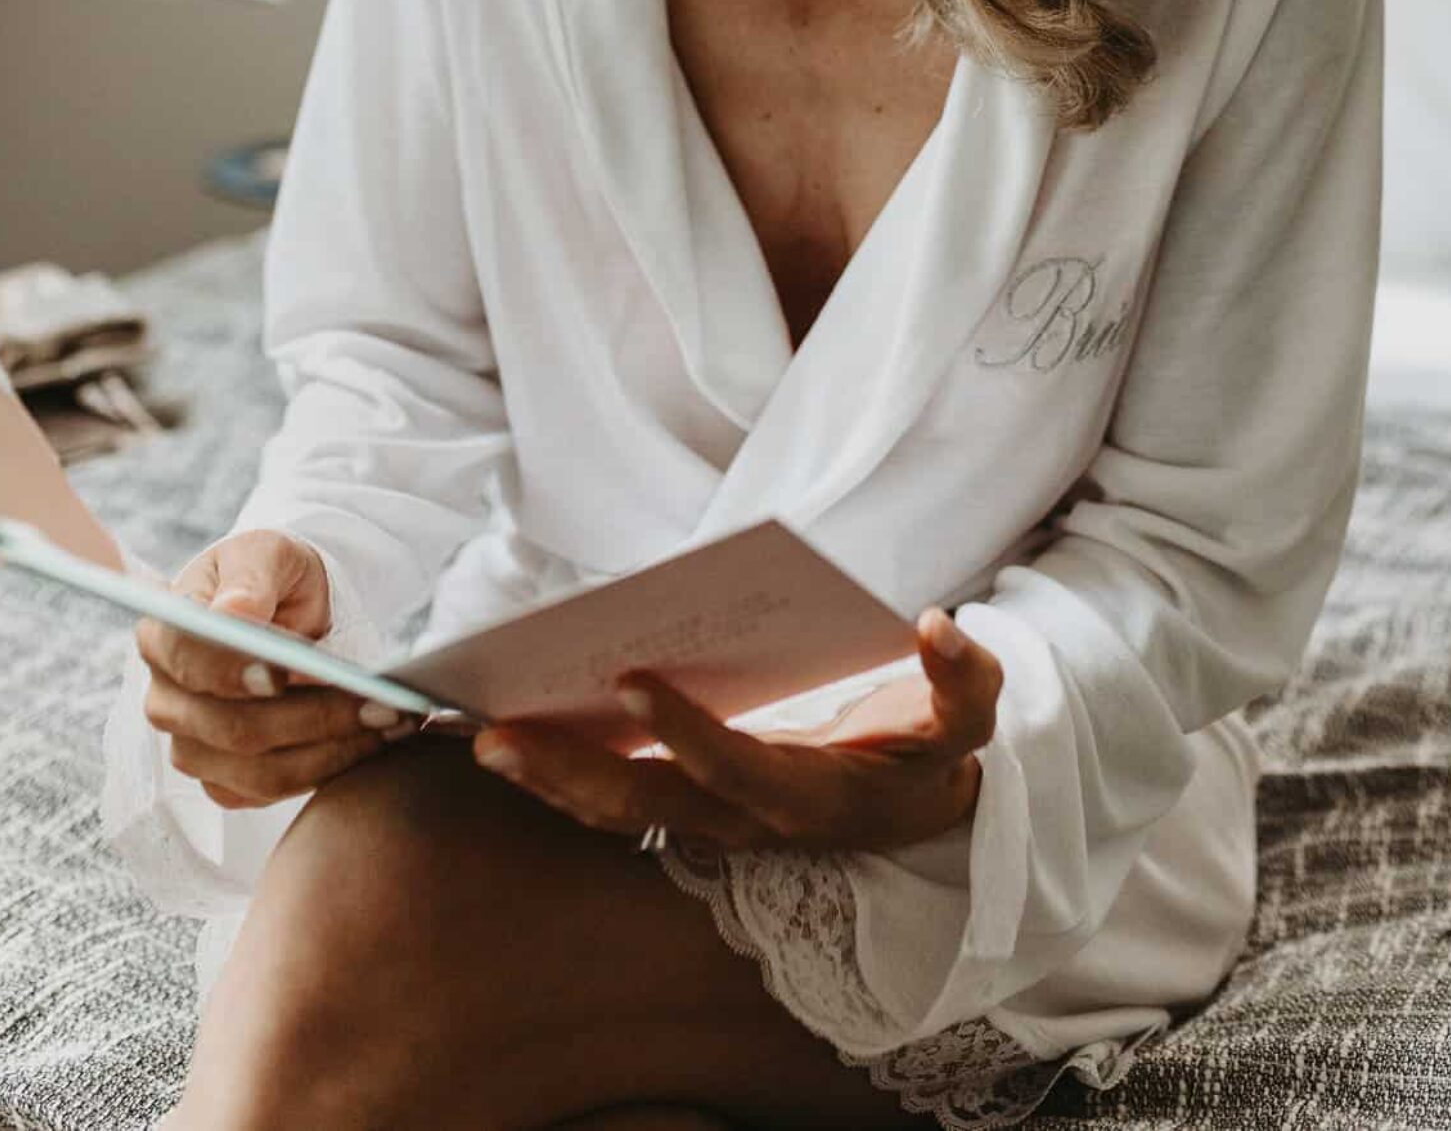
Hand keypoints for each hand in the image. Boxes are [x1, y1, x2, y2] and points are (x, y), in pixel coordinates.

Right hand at [135, 528, 419, 811]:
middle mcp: (167, 700)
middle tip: (379, 702)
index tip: (282, 674)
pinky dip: (328, 770)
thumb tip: (233, 613)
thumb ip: (250, 580)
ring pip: (259, 771)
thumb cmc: (270, 577)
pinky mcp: (224, 781)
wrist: (287, 610)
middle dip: (313, 717)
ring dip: (332, 751)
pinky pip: (273, 792)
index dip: (232, 672)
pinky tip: (373, 741)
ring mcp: (193, 748)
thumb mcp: (266, 554)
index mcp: (162, 636)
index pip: (189, 660)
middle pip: (234, 728)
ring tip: (391, 721)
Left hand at [469, 606, 1001, 854]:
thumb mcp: (968, 723)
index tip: (631, 678)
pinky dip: (561, 780)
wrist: (921, 818)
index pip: (734, 767)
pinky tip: (510, 743)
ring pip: (618, 815)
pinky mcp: (692, 811)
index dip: (684, 731)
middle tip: (497, 734)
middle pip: (647, 807)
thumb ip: (964, 680)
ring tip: (481, 739)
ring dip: (549, 782)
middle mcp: (747, 822)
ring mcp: (713, 825)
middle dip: (570, 774)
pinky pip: (616, 805)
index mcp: (808, 796)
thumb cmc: (931, 757)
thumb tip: (937, 625)